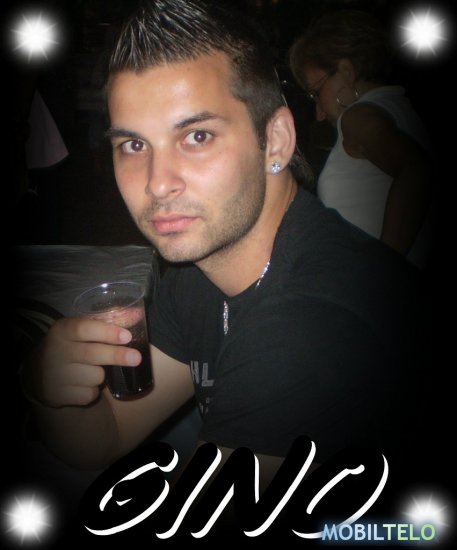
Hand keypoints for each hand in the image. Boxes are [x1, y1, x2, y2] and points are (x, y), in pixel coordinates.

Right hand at [22, 317, 141, 407]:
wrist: (39, 374)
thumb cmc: (71, 346)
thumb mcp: (82, 330)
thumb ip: (108, 322)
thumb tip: (138, 315)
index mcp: (62, 330)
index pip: (83, 329)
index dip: (107, 332)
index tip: (127, 336)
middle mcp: (56, 351)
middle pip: (91, 354)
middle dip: (117, 356)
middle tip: (136, 358)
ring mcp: (55, 375)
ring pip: (95, 377)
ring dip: (102, 375)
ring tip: (91, 368)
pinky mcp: (57, 395)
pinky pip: (89, 394)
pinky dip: (93, 390)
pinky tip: (82, 383)